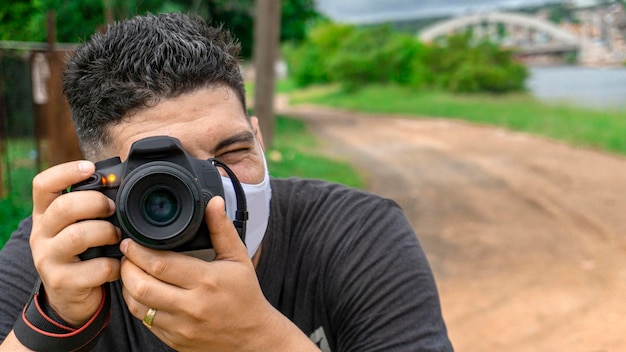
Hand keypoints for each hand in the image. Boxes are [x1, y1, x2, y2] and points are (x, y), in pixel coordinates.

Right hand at [29, 161, 121, 325]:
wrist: (70, 297)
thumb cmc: (82, 253)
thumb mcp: (79, 226)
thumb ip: (91, 207)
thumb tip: (122, 181)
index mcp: (46, 214)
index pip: (43, 184)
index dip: (66, 171)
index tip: (89, 168)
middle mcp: (41, 234)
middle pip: (64, 207)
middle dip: (96, 203)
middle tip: (113, 209)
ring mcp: (48, 259)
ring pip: (78, 236)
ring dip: (106, 233)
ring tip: (117, 237)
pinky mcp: (63, 282)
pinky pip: (96, 268)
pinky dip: (114, 265)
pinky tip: (118, 265)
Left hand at [120, 196, 319, 351]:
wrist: (252, 337)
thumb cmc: (245, 296)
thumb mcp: (238, 258)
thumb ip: (222, 229)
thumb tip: (214, 202)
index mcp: (207, 281)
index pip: (161, 264)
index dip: (138, 250)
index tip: (130, 240)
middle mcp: (191, 306)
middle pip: (142, 285)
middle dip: (127, 266)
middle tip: (126, 253)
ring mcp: (181, 326)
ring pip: (138, 305)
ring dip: (128, 286)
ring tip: (131, 270)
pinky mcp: (174, 340)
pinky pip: (145, 321)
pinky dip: (138, 304)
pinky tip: (142, 291)